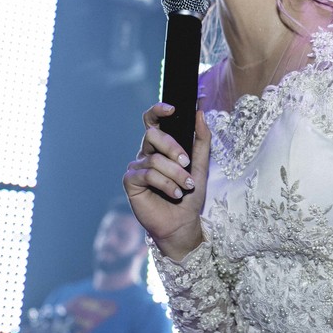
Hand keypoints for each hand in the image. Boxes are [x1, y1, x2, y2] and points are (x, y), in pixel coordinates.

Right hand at [123, 103, 209, 260]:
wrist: (183, 222)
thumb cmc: (190, 195)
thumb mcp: (201, 165)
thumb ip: (201, 140)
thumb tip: (199, 113)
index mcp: (161, 147)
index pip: (153, 121)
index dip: (158, 111)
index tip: (172, 109)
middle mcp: (146, 153)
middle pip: (152, 135)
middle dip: (173, 147)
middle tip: (186, 163)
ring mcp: (137, 167)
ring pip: (155, 159)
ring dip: (176, 174)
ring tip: (186, 187)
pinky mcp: (131, 182)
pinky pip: (148, 174)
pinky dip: (166, 184)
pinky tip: (175, 194)